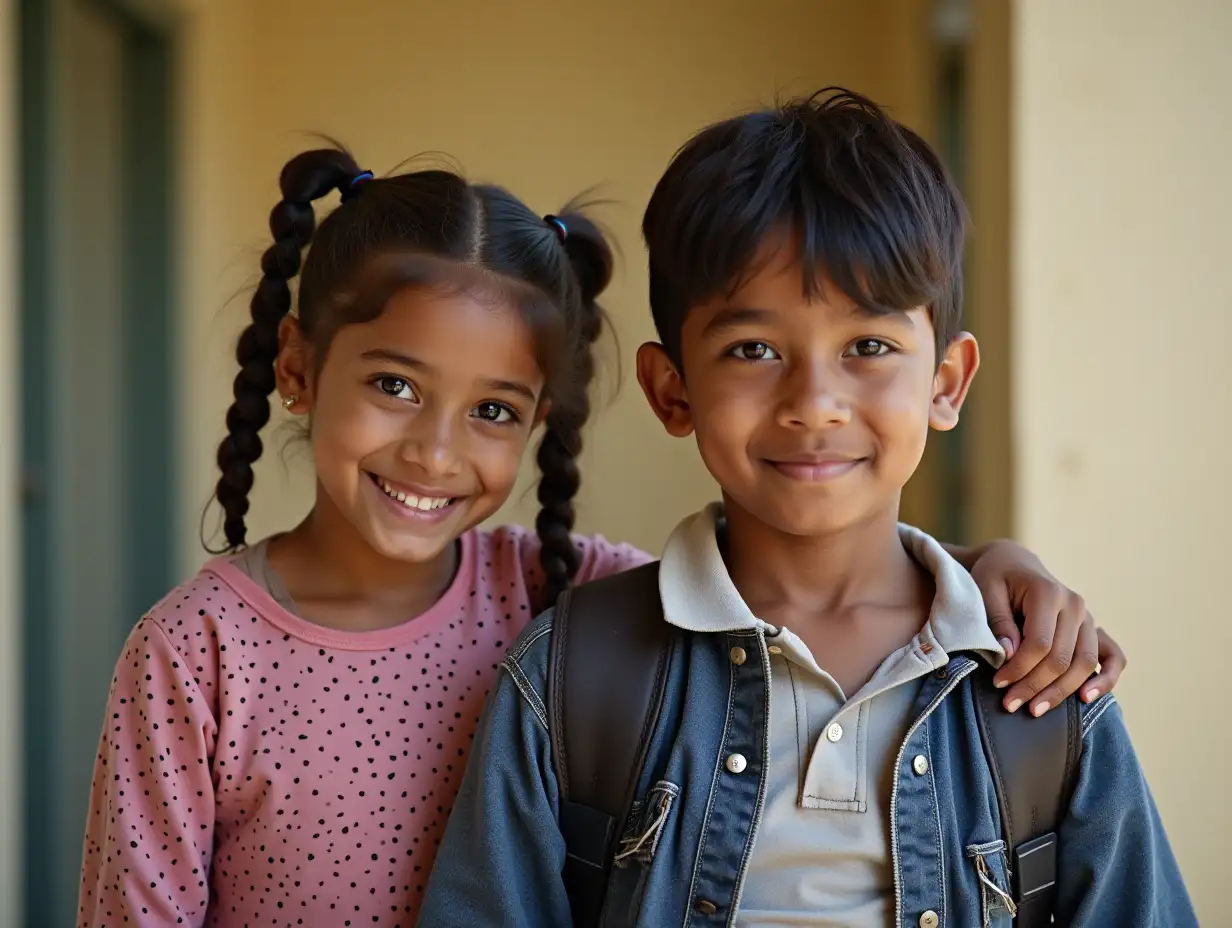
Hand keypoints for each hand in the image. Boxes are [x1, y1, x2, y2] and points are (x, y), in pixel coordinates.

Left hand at [969, 541, 1127, 714]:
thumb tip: (1010, 654)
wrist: (1015, 564)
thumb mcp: (986, 591)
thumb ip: (998, 622)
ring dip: (1061, 692)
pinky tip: (1086, 699)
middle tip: (1010, 705)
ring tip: (1036, 710)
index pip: (1039, 643)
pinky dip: (1106, 679)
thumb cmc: (996, 578)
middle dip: (1035, 686)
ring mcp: (1088, 618)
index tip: (998, 683)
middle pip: (1062, 658)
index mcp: (1048, 592)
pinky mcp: (1093, 629)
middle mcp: (1075, 605)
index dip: (1019, 669)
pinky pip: (1113, 657)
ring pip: (1084, 664)